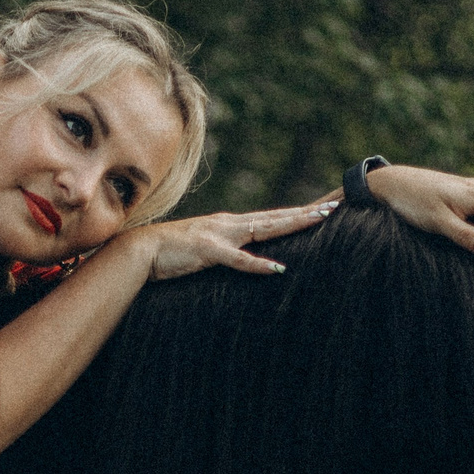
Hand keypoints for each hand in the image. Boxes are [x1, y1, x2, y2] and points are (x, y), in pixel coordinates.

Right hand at [112, 199, 341, 281]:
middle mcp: (229, 224)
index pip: (271, 218)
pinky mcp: (207, 251)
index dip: (297, 214)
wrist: (139, 250)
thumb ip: (225, 251)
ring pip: (263, 229)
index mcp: (230, 225)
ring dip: (291, 224)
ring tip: (317, 221)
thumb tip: (245, 257)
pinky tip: (277, 268)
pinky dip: (258, 264)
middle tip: (334, 206)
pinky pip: (237, 259)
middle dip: (305, 213)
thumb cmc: (169, 253)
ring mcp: (219, 235)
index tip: (323, 209)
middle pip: (275, 217)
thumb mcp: (204, 250)